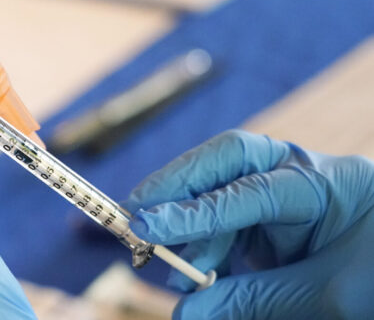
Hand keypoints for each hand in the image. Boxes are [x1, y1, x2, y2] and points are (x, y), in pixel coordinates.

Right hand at [122, 130, 373, 318]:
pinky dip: (203, 238)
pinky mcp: (271, 214)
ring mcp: (285, 189)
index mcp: (329, 184)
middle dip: (178, 185)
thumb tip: (183, 314)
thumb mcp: (324, 298)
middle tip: (136, 215)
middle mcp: (302, 173)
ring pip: (220, 186)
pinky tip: (193, 267)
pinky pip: (225, 215)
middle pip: (228, 160)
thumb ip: (251, 302)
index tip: (146, 227)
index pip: (251, 190)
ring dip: (187, 222)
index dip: (195, 211)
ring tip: (167, 262)